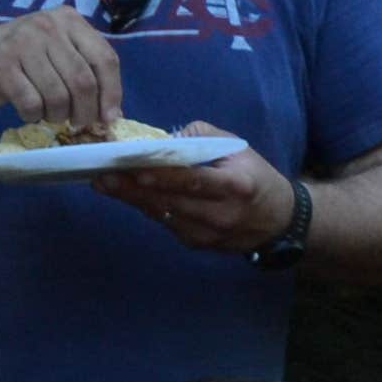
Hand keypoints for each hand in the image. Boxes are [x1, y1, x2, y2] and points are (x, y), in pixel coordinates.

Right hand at [0, 6, 126, 137]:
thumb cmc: (20, 62)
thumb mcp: (57, 54)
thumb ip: (86, 71)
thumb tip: (113, 113)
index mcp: (68, 19)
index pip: (105, 58)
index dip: (112, 93)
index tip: (109, 117)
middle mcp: (47, 25)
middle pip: (83, 81)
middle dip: (85, 112)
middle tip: (77, 123)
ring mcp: (22, 42)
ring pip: (59, 96)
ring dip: (57, 115)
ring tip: (49, 113)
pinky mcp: (1, 64)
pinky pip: (32, 103)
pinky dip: (33, 116)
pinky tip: (27, 111)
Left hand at [96, 121, 298, 252]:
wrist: (279, 220)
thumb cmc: (255, 176)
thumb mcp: (238, 148)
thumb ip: (201, 137)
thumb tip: (163, 140)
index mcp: (235, 186)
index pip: (193, 181)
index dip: (162, 177)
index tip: (134, 170)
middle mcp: (221, 214)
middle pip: (170, 201)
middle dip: (133, 189)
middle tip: (101, 177)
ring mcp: (209, 234)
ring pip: (163, 215)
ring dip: (132, 199)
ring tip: (105, 184)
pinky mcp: (199, 244)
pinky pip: (167, 223)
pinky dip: (149, 207)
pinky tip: (129, 195)